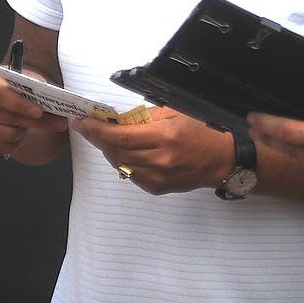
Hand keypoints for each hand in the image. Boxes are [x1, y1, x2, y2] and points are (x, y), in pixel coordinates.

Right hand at [0, 64, 67, 157]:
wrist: (11, 99)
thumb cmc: (23, 88)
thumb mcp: (31, 81)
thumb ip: (40, 89)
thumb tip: (58, 103)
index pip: (0, 94)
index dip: (20, 105)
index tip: (40, 112)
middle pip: (7, 116)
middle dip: (36, 121)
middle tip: (59, 123)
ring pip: (7, 134)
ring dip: (25, 131)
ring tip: (32, 124)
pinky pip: (1, 147)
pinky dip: (16, 144)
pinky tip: (22, 134)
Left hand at [72, 107, 232, 194]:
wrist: (221, 159)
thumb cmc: (203, 132)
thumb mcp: (177, 114)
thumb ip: (148, 117)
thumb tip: (120, 118)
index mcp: (165, 137)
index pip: (120, 136)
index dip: (97, 130)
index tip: (81, 122)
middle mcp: (159, 159)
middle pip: (116, 151)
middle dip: (99, 138)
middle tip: (90, 127)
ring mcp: (157, 177)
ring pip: (120, 164)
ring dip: (110, 150)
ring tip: (109, 138)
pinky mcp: (157, 188)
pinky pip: (131, 175)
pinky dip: (124, 162)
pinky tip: (129, 153)